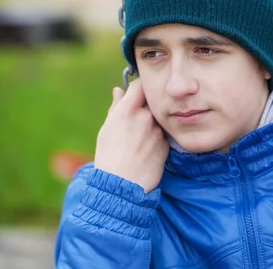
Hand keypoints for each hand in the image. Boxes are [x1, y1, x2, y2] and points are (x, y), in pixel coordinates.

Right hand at [94, 78, 168, 192]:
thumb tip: (119, 91)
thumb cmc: (108, 156)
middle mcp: (145, 117)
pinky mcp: (166, 144)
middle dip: (147, 106)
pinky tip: (146, 150)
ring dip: (152, 123)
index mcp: (127, 111)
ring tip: (139, 139)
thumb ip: (116, 106)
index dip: (139, 87)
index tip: (137, 92)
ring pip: (158, 119)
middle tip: (137, 118)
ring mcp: (158, 130)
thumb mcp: (106, 129)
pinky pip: (162, 135)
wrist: (121, 185)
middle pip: (152, 101)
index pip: (140, 85)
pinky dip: (156, 138)